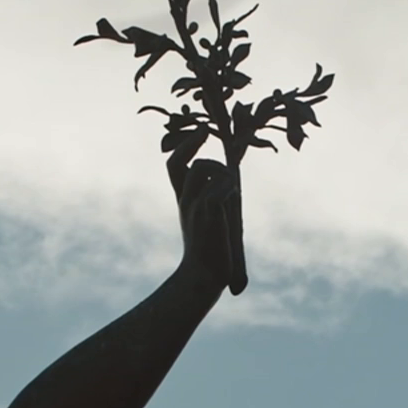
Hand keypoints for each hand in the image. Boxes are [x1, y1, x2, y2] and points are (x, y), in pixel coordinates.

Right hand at [167, 132, 239, 292]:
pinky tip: (231, 205)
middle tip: (218, 152)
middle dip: (202, 149)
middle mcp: (186, 199)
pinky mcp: (207, 213)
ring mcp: (194, 205)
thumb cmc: (211, 252)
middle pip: (189, 160)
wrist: (203, 277)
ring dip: (222, 172)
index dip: (186, 144)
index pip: (175, 164)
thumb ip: (216, 199)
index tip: (202, 130)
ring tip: (231, 192)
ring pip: (205, 167)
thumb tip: (232, 178)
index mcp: (185, 200)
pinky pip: (218, 186)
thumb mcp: (210, 220)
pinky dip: (229, 189)